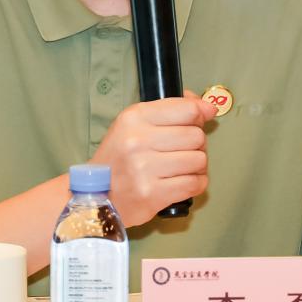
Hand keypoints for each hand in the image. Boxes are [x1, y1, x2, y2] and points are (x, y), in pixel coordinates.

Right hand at [89, 90, 215, 225]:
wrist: (95, 195)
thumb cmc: (118, 159)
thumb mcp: (132, 125)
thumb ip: (167, 110)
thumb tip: (206, 106)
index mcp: (134, 118)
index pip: (187, 109)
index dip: (200, 114)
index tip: (201, 118)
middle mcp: (138, 141)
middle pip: (196, 135)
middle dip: (197, 143)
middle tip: (184, 149)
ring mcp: (145, 169)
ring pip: (199, 160)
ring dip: (197, 165)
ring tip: (182, 167)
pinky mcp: (153, 194)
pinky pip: (195, 184)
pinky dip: (195, 183)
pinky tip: (182, 181)